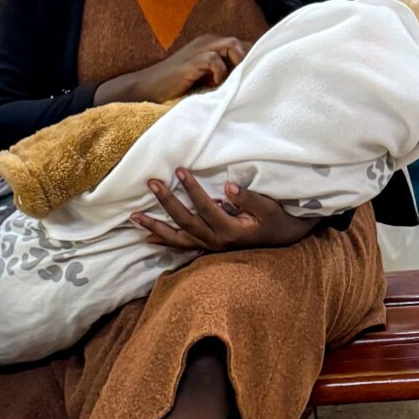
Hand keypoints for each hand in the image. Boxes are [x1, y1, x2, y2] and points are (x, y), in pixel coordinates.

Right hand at [115, 36, 246, 103]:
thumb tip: (247, 79)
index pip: (242, 44)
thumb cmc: (178, 85)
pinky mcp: (192, 61)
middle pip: (241, 42)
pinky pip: (214, 59)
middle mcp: (208, 42)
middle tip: (246, 80)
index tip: (255, 75)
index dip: (252, 58)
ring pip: (231, 44)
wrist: (149, 87)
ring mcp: (199, 49)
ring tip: (232, 80)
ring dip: (237, 62)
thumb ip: (223, 73)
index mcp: (212, 44)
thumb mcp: (206, 77)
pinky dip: (219, 71)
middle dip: (248, 60)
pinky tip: (214, 84)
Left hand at [131, 171, 313, 253]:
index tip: (179, 170)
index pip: (206, 207)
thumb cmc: (277, 220)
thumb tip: (229, 186)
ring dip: (155, 227)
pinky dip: (165, 242)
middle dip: (166, 202)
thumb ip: (249, 199)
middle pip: (185, 222)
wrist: (284, 239)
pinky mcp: (208, 249)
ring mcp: (210, 248)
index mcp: (231, 231)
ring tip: (134, 217)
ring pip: (178, 239)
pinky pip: (182, 247)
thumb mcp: (269, 207)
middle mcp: (217, 242)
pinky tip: (148, 238)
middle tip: (151, 182)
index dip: (192, 189)